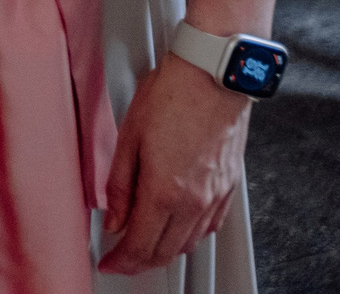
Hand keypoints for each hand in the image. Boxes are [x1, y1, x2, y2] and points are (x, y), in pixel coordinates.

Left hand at [96, 57, 249, 272]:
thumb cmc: (170, 96)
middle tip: (122, 259)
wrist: (212, 76)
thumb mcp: (128, 137)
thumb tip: (113, 218)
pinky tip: (178, 229)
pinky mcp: (230, 186)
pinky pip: (210, 226)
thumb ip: (119, 185)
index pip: (140, 245)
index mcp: (165, 191)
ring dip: (165, 251)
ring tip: (144, 245)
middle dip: (141, 261)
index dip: (121, 261)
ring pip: (190, 242)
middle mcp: (195, 201)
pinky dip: (191, 236)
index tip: (109, 263)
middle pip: (166, 251)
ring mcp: (216, 195)